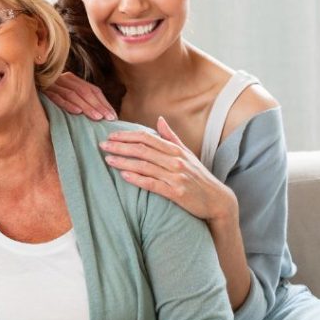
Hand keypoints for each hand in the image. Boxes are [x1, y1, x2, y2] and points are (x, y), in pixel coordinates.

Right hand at [43, 71, 117, 120]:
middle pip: (85, 92)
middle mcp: (64, 78)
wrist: (20, 85)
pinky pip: (56, 97)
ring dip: (86, 106)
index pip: (92, 90)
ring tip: (96, 118)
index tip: (113, 116)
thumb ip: (78, 100)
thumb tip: (100, 115)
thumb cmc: (46, 96)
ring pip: (73, 94)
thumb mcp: (64, 95)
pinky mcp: (42, 90)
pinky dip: (67, 104)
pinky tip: (76, 112)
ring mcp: (52, 83)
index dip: (104, 102)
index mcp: (72, 79)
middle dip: (98, 106)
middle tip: (108, 118)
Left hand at [100, 116, 237, 221]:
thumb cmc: (199, 176)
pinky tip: (123, 176)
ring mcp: (176, 176)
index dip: (127, 136)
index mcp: (176, 150)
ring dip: (124, 162)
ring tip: (108, 160)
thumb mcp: (187, 154)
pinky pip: (153, 184)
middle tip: (102, 146)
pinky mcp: (176, 192)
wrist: (217, 200)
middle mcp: (175, 161)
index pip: (147, 138)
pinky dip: (137, 179)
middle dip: (120, 147)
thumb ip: (171, 137)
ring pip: (145, 166)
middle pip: (142, 150)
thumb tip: (159, 119)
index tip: (111, 136)